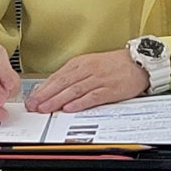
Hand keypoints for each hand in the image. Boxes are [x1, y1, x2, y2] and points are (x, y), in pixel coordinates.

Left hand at [26, 49, 148, 112]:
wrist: (139, 62)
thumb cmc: (114, 65)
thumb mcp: (90, 65)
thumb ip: (73, 76)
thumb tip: (54, 89)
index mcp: (80, 63)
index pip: (57, 76)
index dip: (43, 88)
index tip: (32, 98)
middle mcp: (87, 70)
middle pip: (62, 83)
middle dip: (45, 95)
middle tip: (33, 105)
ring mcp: (98, 79)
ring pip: (73, 90)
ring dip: (57, 100)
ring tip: (45, 108)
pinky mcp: (110, 89)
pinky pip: (92, 97)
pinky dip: (79, 103)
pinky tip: (69, 108)